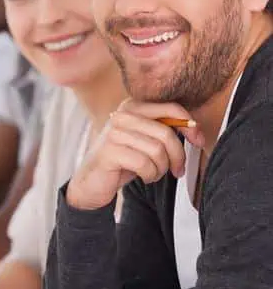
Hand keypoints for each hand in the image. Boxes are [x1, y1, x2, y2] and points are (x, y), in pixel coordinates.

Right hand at [67, 99, 205, 210]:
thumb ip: (164, 129)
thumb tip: (195, 129)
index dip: (189, 126)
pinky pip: (144, 164)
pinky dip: (150, 175)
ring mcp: (113, 133)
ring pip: (157, 151)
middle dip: (177, 156)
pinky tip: (145, 177)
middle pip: (166, 133)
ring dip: (161, 168)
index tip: (198, 141)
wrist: (91, 182)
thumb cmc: (123, 160)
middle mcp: (121, 115)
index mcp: (132, 106)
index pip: (171, 108)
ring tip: (155, 173)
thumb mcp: (145, 139)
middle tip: (177, 169)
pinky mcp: (109, 152)